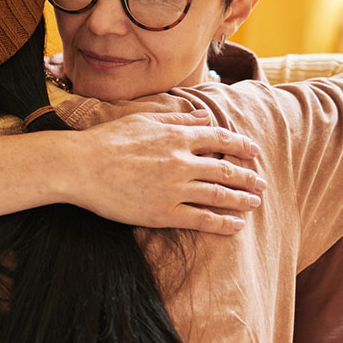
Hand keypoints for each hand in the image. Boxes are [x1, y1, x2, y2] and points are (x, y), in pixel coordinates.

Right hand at [64, 110, 266, 234]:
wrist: (81, 167)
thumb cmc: (107, 141)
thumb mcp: (144, 120)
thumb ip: (178, 119)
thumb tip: (204, 117)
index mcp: (178, 136)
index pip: (221, 140)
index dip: (242, 147)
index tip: (254, 152)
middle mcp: (182, 162)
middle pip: (226, 170)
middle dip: (248, 177)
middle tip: (261, 183)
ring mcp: (175, 189)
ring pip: (220, 195)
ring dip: (242, 200)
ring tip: (254, 203)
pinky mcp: (164, 213)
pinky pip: (202, 219)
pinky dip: (223, 223)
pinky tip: (236, 226)